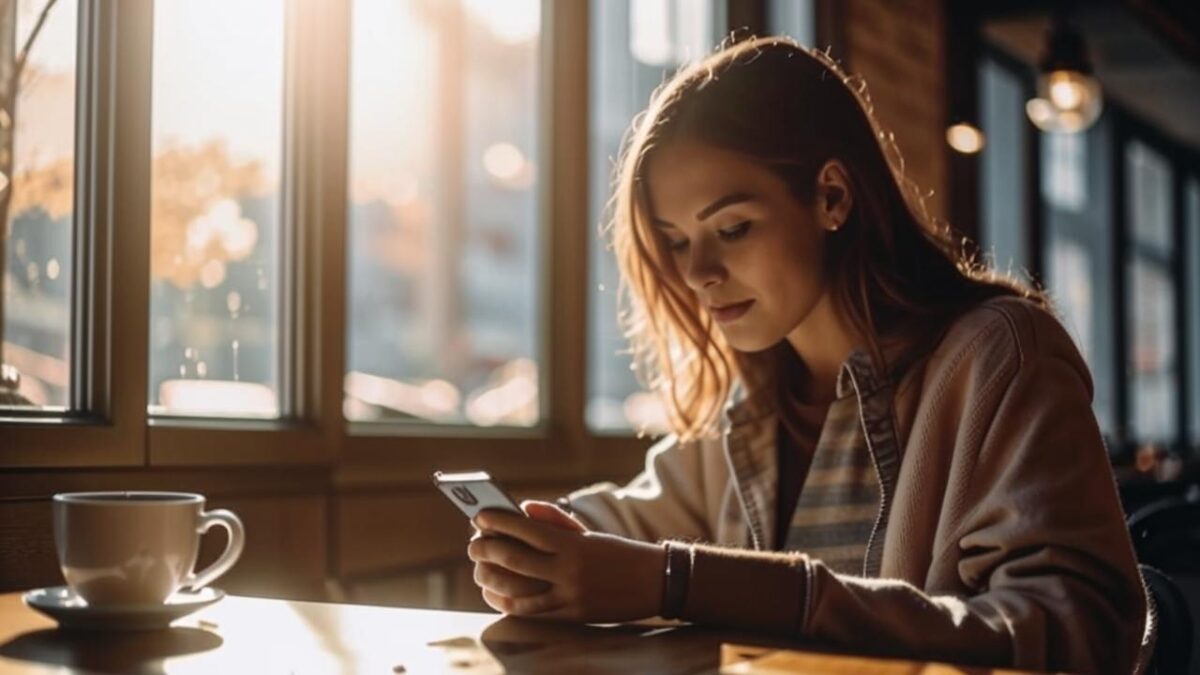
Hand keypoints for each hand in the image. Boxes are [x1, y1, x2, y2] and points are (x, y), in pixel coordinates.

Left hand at [468, 501, 665, 623]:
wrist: (655, 581)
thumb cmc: (616, 552)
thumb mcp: (587, 533)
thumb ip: (553, 520)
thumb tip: (521, 510)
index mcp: (573, 544)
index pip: (526, 530)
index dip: (498, 523)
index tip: (479, 517)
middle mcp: (569, 570)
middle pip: (514, 559)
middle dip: (486, 550)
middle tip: (473, 545)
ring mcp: (569, 596)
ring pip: (516, 590)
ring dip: (490, 578)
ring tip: (479, 569)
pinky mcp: (571, 617)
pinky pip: (531, 612)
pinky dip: (508, 602)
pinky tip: (496, 594)